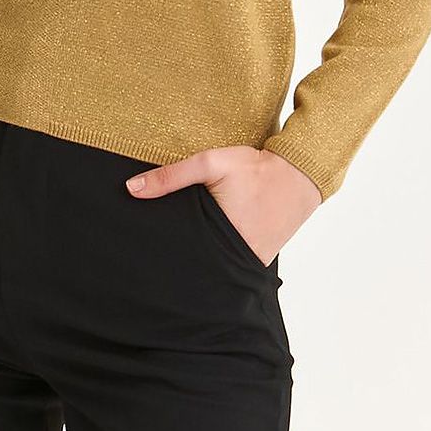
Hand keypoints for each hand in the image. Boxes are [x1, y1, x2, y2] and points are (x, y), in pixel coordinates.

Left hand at [125, 146, 322, 266]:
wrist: (299, 174)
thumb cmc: (254, 168)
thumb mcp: (210, 163)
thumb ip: (171, 176)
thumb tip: (131, 188)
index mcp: (220, 239)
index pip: (181, 256)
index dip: (163, 256)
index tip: (144, 255)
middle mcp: (236, 259)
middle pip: (196, 265)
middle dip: (179, 260)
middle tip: (155, 258)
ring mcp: (250, 264)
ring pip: (214, 267)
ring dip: (200, 260)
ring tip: (177, 255)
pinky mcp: (259, 261)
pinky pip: (232, 264)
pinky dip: (220, 257)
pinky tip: (207, 248)